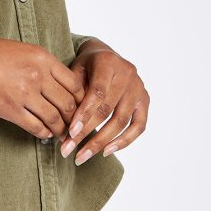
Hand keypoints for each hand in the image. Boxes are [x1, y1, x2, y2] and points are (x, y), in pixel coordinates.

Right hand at [0, 29, 87, 140]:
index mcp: (41, 56)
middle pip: (69, 104)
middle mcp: (37, 74)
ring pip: (56, 119)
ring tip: (61, 134)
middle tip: (75, 126)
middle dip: (75, 119)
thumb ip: (40, 65)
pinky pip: (36, 128)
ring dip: (61, 130)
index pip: (75, 84)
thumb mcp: (18, 49)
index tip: (80, 107)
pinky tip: (43, 134)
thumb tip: (57, 84)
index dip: (81, 99)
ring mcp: (23, 93)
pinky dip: (43, 134)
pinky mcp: (9, 109)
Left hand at [59, 38, 149, 164]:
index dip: (84, 114)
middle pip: (108, 110)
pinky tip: (106, 152)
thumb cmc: (86, 65)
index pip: (97, 93)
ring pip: (122, 121)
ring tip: (82, 156)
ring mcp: (139, 87)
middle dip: (87, 133)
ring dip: (101, 142)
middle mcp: (127, 73)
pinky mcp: (145, 100)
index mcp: (107, 62)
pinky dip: (124, 141)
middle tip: (68, 150)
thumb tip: (65, 123)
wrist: (104, 54)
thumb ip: (73, 91)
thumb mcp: (75, 69)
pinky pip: (139, 126)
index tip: (70, 133)